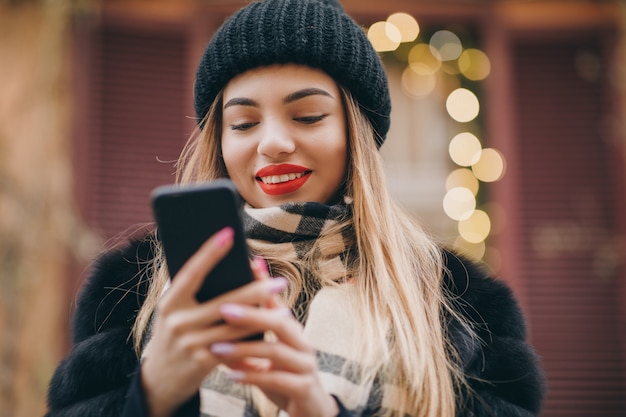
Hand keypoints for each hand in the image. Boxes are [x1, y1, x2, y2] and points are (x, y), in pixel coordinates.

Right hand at [140, 228, 287, 416]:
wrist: (159, 380)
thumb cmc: (174, 334)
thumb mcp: (173, 311)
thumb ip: (190, 289)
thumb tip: (216, 257)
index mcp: (169, 302)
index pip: (191, 272)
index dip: (209, 252)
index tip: (229, 232)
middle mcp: (177, 321)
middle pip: (223, 303)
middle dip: (254, 291)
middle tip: (280, 281)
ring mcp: (189, 343)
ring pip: (234, 327)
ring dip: (262, 317)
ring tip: (284, 307)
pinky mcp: (201, 362)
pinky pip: (234, 349)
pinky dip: (253, 340)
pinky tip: (271, 334)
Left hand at [210, 259, 338, 416]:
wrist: (310, 411)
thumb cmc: (283, 378)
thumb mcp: (264, 357)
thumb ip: (246, 340)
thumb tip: (216, 320)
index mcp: (291, 330)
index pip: (276, 301)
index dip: (263, 282)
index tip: (247, 263)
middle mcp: (302, 343)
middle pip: (280, 321)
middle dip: (252, 314)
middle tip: (223, 309)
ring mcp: (305, 365)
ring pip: (276, 351)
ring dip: (245, 348)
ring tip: (217, 347)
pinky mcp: (303, 388)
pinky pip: (276, 379)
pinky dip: (252, 376)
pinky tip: (232, 375)